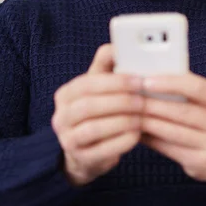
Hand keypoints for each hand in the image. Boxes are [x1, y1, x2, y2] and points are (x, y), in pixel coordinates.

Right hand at [51, 44, 143, 185]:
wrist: (87, 152)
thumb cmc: (100, 111)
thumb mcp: (101, 87)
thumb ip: (108, 65)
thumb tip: (119, 45)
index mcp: (66, 94)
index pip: (87, 83)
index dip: (115, 81)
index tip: (139, 80)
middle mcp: (61, 116)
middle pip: (89, 106)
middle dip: (120, 101)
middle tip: (144, 99)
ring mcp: (68, 140)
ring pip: (94, 128)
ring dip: (122, 121)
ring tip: (142, 117)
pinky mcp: (81, 160)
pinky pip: (102, 150)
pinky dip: (122, 141)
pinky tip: (138, 135)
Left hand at [140, 73, 205, 187]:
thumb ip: (186, 91)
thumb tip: (149, 77)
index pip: (197, 87)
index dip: (171, 83)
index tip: (146, 81)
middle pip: (183, 111)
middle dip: (153, 104)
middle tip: (131, 99)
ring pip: (173, 131)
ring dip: (148, 122)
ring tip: (131, 114)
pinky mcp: (201, 163)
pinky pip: (170, 149)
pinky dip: (151, 139)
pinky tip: (139, 132)